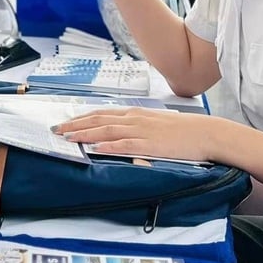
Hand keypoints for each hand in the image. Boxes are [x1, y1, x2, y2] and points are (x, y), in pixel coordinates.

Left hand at [53, 108, 218, 162]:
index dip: (82, 117)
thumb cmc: (182, 131)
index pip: (102, 113)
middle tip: (56, 129)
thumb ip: (137, 128)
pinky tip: (96, 148)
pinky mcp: (151, 144)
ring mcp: (142, 131)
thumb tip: (119, 134)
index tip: (65, 121)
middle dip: (75, 124)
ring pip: (107, 130)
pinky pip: (126, 145)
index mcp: (135, 114)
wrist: (205, 133)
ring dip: (86, 133)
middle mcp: (135, 119)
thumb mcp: (155, 124)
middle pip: (99, 119)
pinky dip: (109, 146)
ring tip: (68, 137)